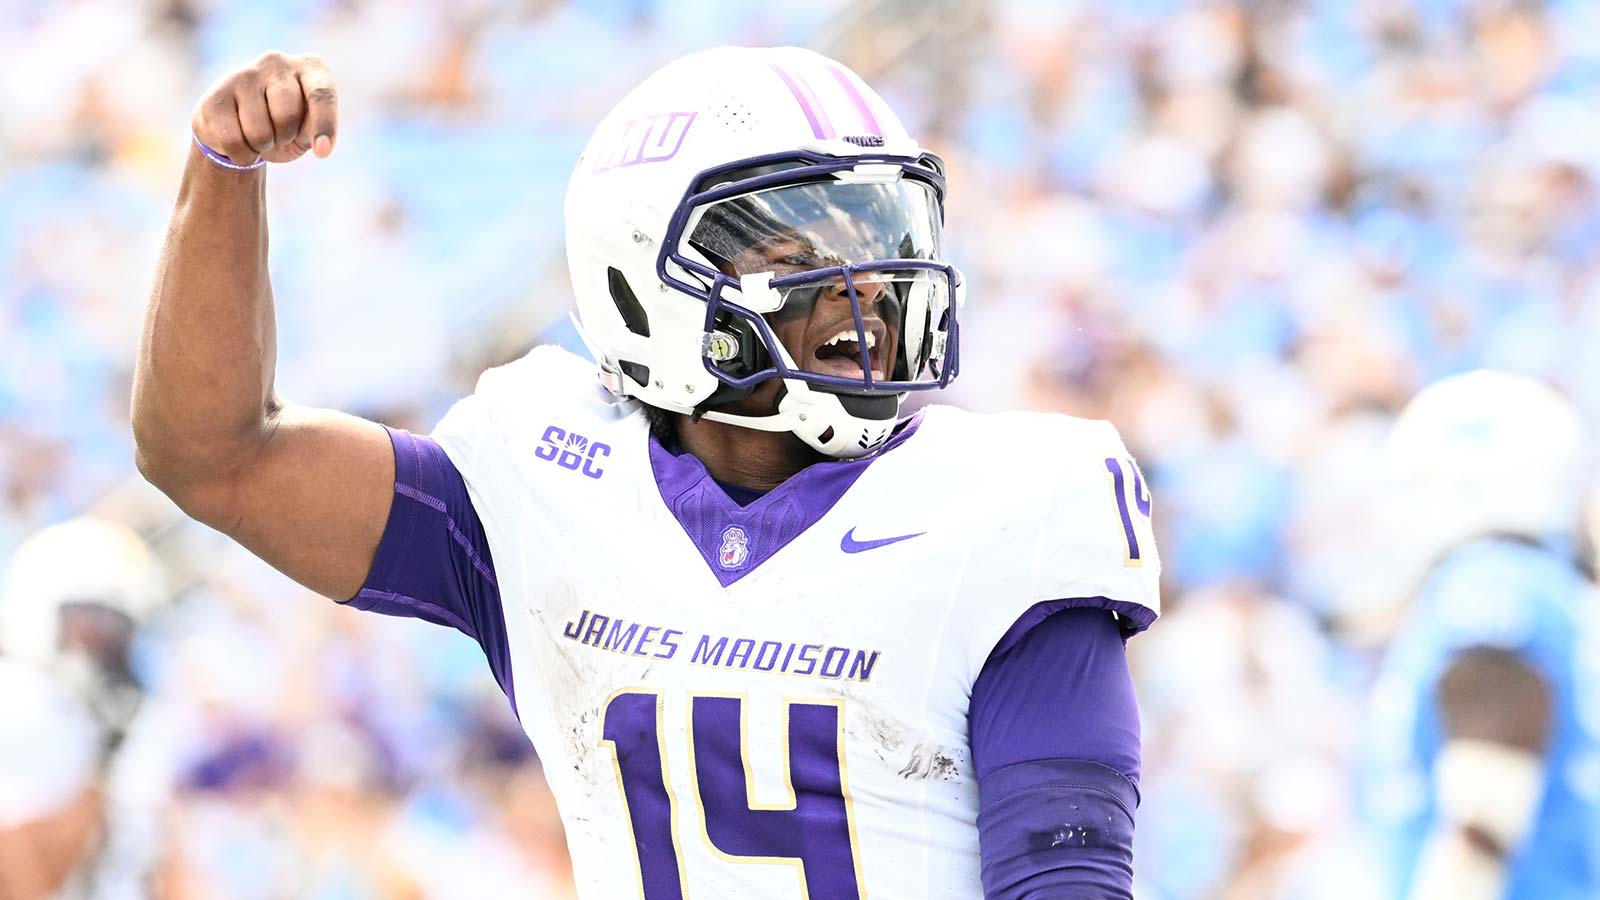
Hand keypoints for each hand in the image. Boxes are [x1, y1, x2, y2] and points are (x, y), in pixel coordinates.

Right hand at [192, 51, 336, 166]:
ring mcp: (242, 74)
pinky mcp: (216, 96)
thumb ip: (317, 129)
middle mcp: (276, 62)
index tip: (323, 152)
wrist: (240, 127)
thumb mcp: (308, 129)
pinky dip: (242, 155)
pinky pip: (233, 142)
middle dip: (285, 136)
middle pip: (287, 115)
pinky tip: (239, 140)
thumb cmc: (286, 126)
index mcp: (308, 68)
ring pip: (259, 133)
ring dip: (262, 147)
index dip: (324, 125)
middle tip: (280, 133)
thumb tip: (322, 148)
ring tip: (259, 135)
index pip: (321, 94)